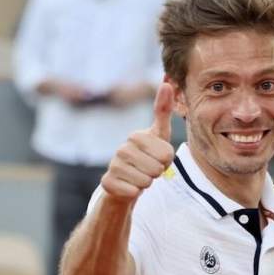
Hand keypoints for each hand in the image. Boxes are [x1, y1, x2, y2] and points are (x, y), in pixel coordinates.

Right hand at [100, 82, 175, 202]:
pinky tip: (129, 187)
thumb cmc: (146, 157)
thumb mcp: (159, 135)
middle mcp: (122, 148)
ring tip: (139, 177)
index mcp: (136, 136)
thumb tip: (166, 82)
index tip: (158, 158)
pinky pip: (132, 192)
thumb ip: (163, 110)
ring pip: (145, 182)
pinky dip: (135, 193)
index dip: (167, 161)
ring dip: (146, 184)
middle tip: (148, 170)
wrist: (125, 182)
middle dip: (157, 173)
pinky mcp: (106, 183)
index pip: (167, 154)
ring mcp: (113, 165)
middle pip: (157, 169)